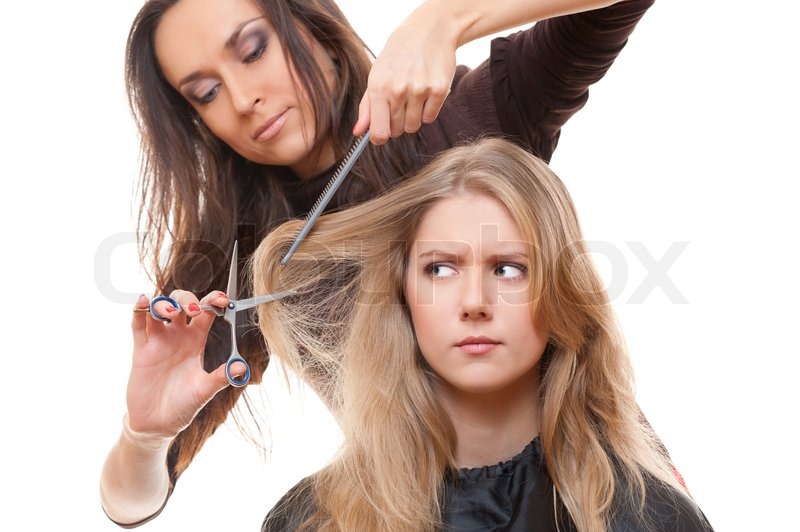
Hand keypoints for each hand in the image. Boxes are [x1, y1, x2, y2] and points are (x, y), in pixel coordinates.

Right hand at [126, 290, 240, 437]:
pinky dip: (139, 309)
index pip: (206, 312)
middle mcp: (178, 336)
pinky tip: (142, 300)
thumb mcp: (204, 390)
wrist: (158, 423)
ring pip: (159, 308)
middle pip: (182, 303)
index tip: (221, 298)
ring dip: (164, 303)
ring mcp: (159, 340)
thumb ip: (221, 377)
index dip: (213, 301)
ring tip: (170, 313)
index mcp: (197, 341)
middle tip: (192, 310)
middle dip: (187, 299)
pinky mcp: (141, 349)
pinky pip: (138, 324)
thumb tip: (242, 368)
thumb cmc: (184, 405)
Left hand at [352, 10, 456, 144]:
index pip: (379, 132)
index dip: (380, 138)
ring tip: (413, 96)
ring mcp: (420, 91)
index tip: (382, 134)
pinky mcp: (439, 90)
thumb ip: (367, 106)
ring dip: (413, 117)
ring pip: (414, 126)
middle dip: (397, 123)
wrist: (429, 30)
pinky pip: (430, 118)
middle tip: (400, 103)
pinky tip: (426, 92)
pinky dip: (428, 110)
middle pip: (397, 131)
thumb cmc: (399, 54)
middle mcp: (398, 90)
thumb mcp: (377, 75)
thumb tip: (358, 132)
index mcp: (378, 87)